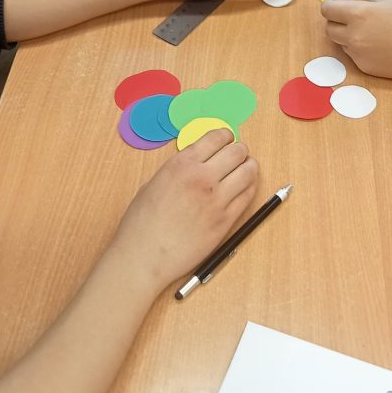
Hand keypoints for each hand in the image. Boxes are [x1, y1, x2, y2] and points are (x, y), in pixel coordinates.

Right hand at [111, 129, 258, 289]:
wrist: (145, 256)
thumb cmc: (142, 223)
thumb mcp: (154, 182)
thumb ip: (178, 170)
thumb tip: (197, 164)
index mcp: (181, 164)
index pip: (215, 138)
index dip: (225, 136)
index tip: (227, 139)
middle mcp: (202, 177)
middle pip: (237, 152)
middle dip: (240, 150)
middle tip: (239, 154)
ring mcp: (217, 199)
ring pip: (248, 172)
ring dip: (249, 167)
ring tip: (246, 169)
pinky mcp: (226, 220)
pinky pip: (248, 196)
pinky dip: (249, 188)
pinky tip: (244, 188)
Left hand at [322, 0, 391, 81]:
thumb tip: (339, 1)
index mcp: (358, 14)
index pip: (326, 10)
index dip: (331, 7)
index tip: (338, 7)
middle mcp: (353, 36)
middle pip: (329, 28)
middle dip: (337, 22)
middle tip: (354, 19)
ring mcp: (358, 54)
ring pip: (340, 42)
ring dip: (348, 36)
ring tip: (373, 32)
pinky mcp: (364, 67)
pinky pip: (353, 55)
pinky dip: (360, 49)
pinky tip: (380, 46)